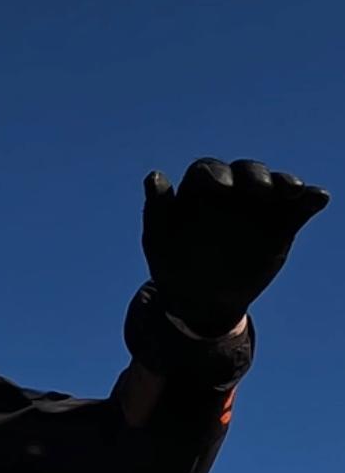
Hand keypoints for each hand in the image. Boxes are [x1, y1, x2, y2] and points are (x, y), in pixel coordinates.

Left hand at [142, 158, 328, 337]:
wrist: (202, 301)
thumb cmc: (174, 266)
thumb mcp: (159, 241)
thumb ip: (156, 210)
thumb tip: (154, 176)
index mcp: (199, 192)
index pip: (208, 171)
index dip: (215, 175)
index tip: (221, 187)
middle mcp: (232, 191)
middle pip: (246, 172)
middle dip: (253, 177)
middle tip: (259, 191)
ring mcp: (259, 206)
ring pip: (276, 184)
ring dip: (286, 183)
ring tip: (294, 192)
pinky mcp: (283, 222)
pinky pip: (300, 206)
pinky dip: (311, 199)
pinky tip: (318, 199)